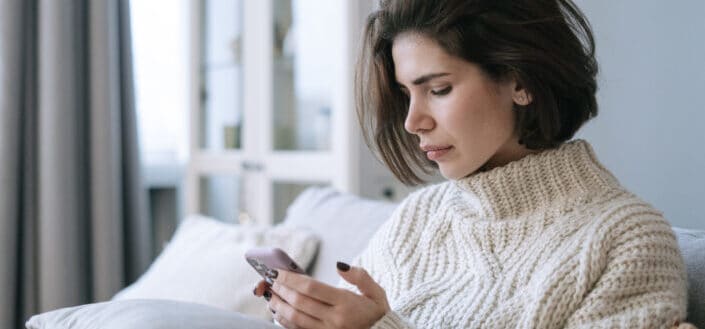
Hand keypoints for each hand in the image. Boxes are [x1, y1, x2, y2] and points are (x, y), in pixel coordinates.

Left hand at [253, 262, 390, 328]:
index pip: (312, 288)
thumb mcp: (376, 292)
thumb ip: (360, 276)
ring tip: (271, 295)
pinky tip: (279, 312)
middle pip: (300, 302)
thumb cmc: (377, 314)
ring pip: (296, 318)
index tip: (278, 272)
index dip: (291, 279)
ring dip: (279, 305)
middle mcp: (335, 319)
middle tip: (271, 280)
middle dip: (282, 290)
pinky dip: (285, 322)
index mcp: (347, 303)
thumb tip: (339, 265)